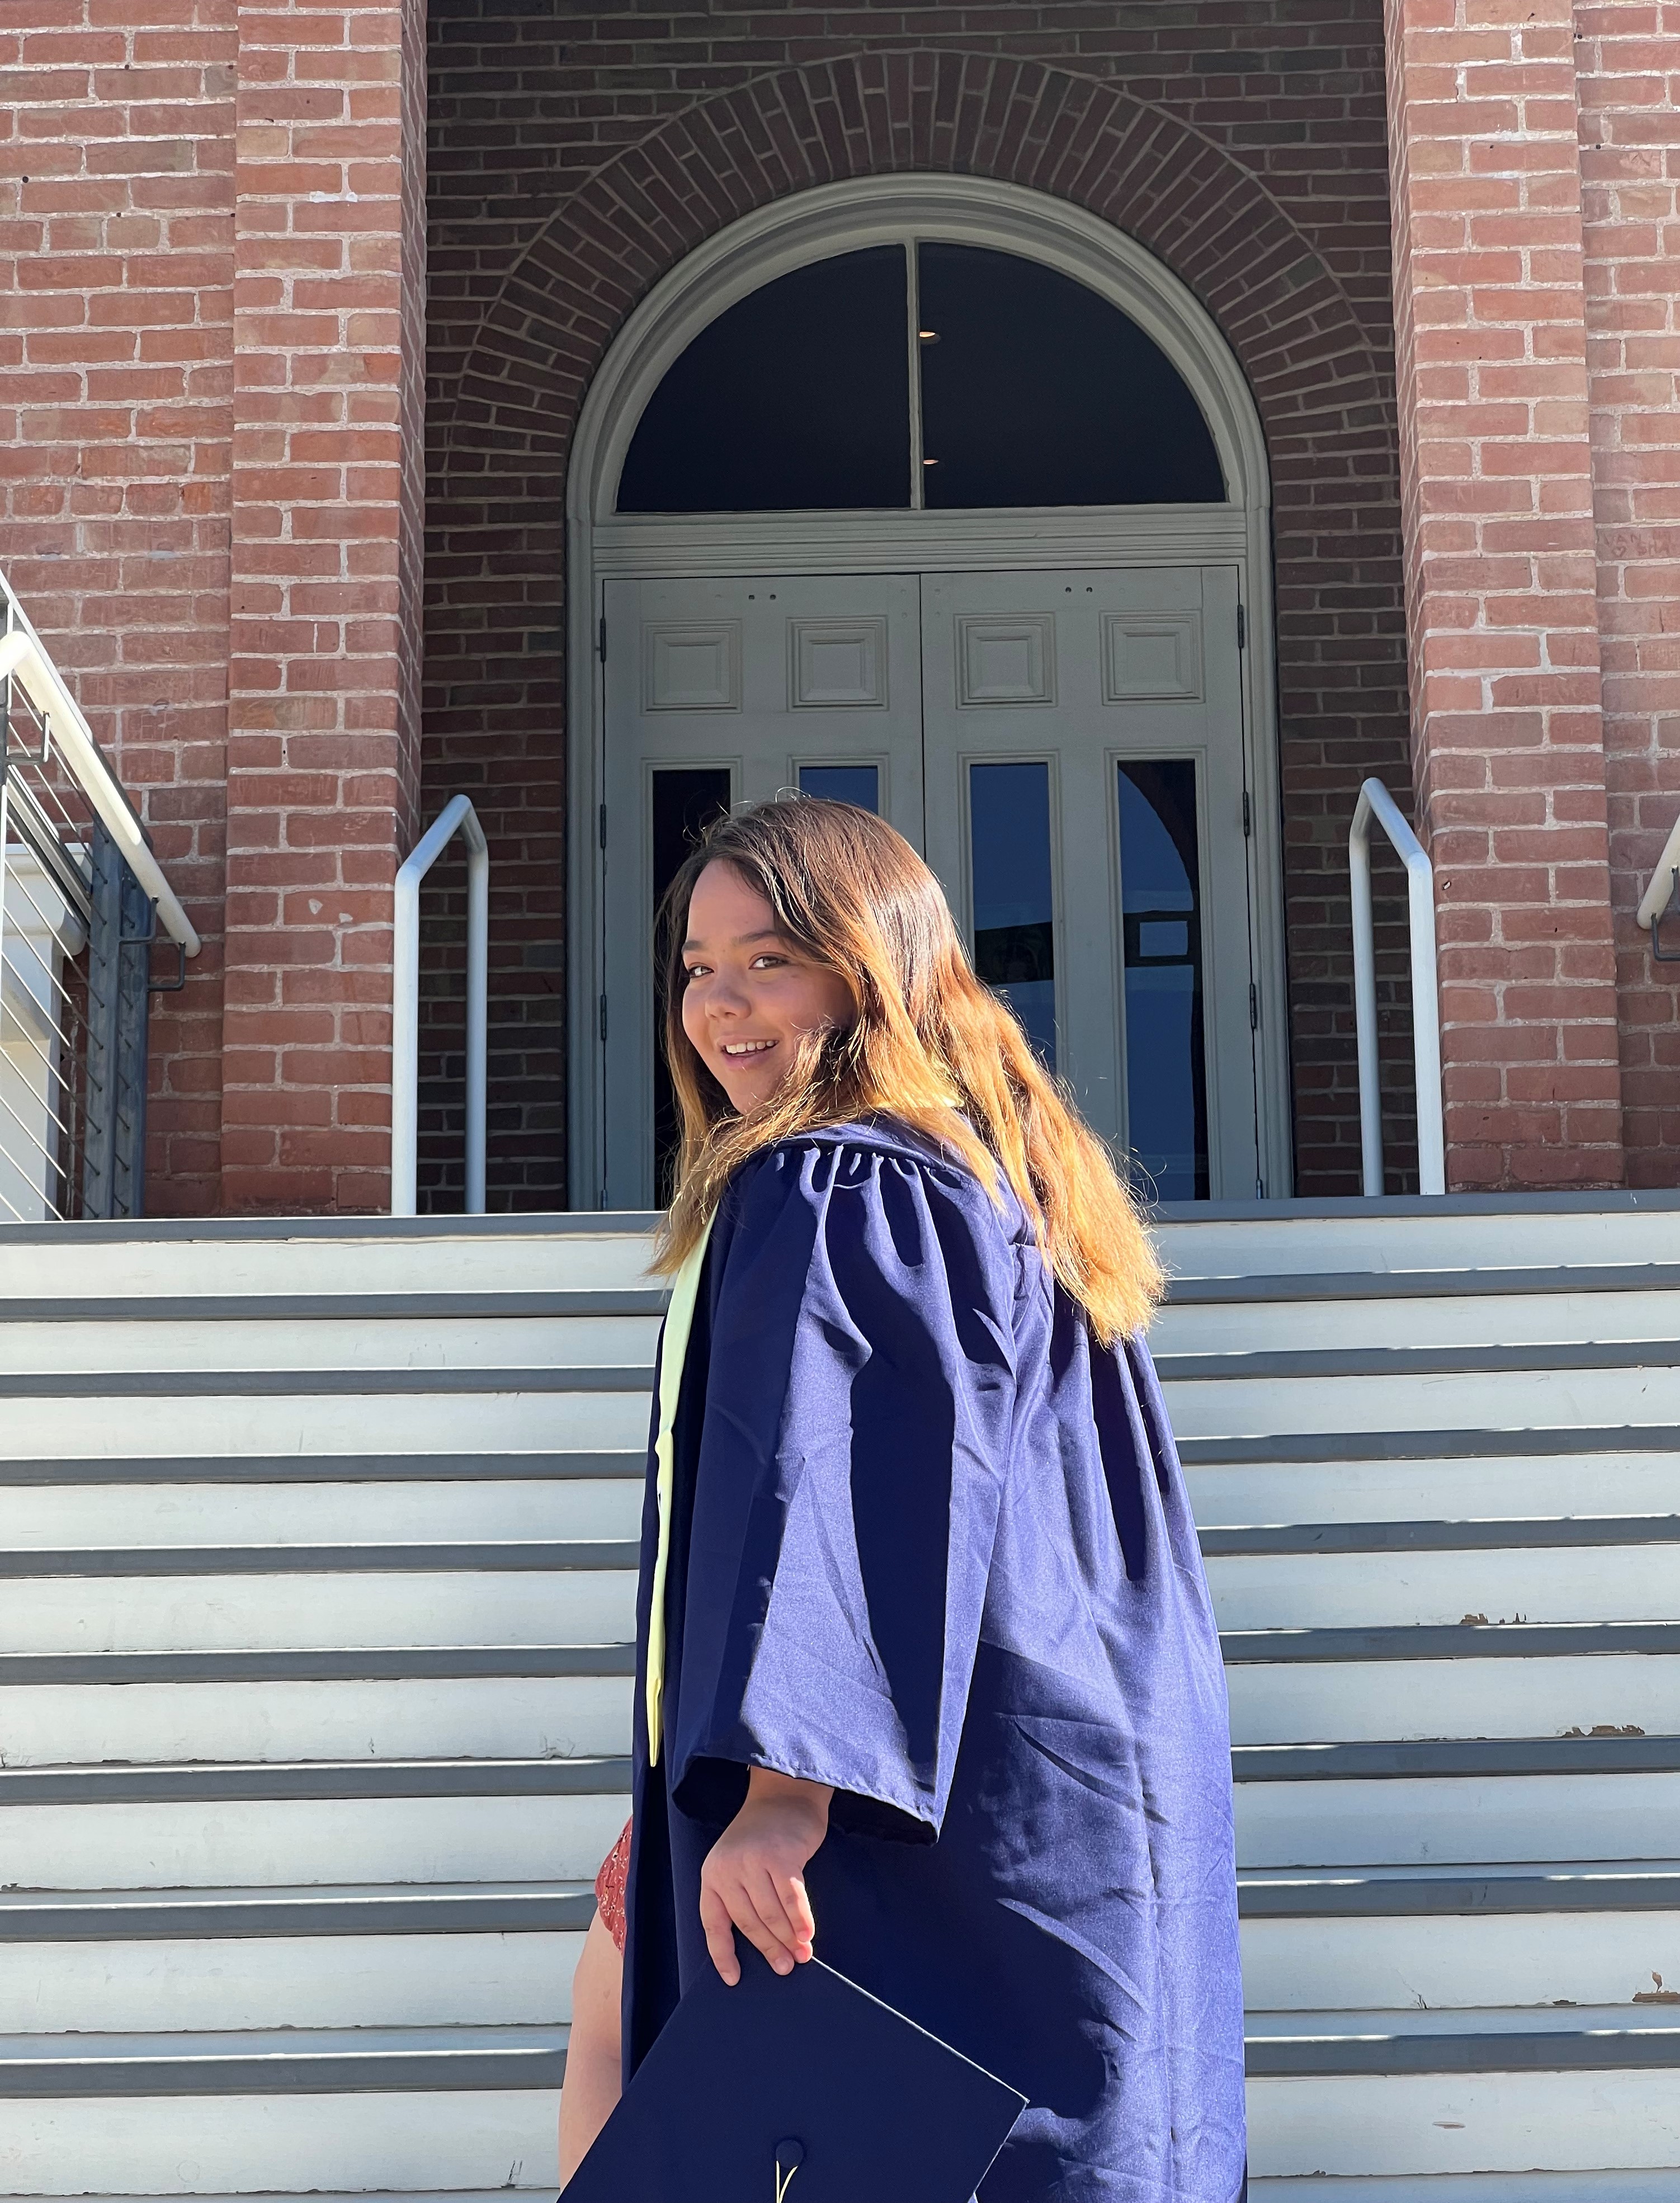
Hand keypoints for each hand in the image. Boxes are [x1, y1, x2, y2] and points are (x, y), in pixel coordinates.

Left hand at [699, 1766, 831, 1984]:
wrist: (784, 1793)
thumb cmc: (764, 1836)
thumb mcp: (739, 1862)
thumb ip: (744, 1895)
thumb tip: (765, 1942)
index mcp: (713, 1874)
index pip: (713, 1923)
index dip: (722, 1954)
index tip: (734, 1980)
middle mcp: (728, 1868)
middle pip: (749, 1922)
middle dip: (769, 1949)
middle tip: (786, 1968)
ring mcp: (754, 1860)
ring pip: (771, 1913)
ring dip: (789, 1939)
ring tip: (802, 1955)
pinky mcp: (781, 1855)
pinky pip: (791, 1897)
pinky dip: (801, 1919)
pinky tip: (808, 1934)